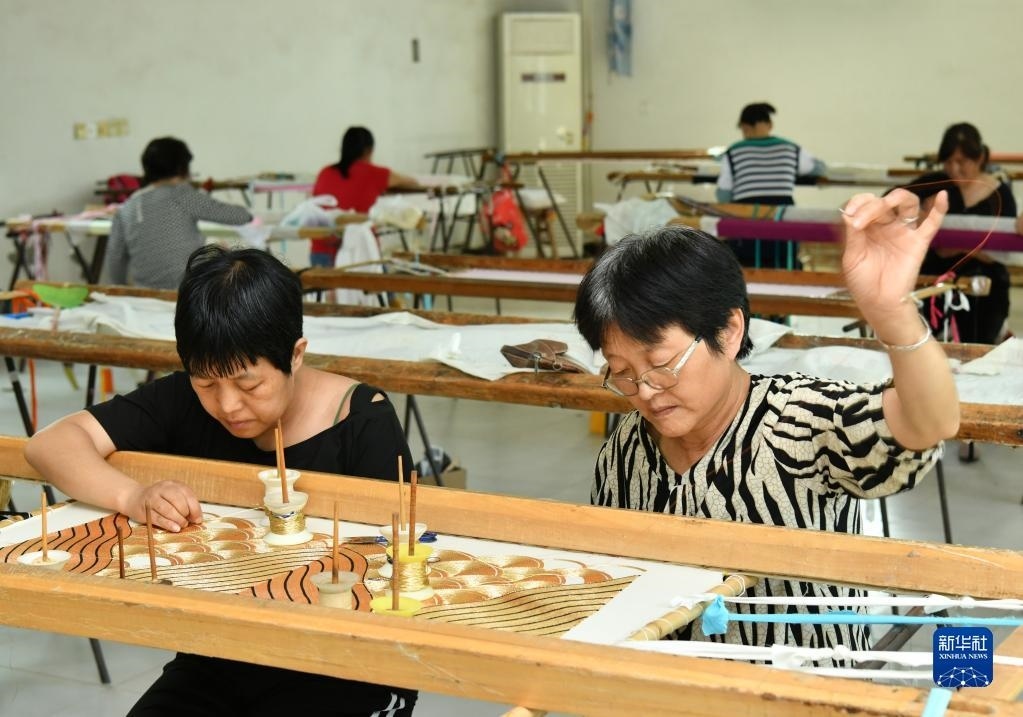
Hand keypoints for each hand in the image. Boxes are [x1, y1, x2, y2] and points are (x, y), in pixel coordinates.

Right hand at [121, 481, 202, 532]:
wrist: (134, 498)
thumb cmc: (159, 500)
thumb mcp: (173, 497)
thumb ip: (185, 505)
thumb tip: (198, 519)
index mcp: (173, 484)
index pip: (187, 494)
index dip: (195, 508)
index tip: (198, 519)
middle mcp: (162, 489)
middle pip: (178, 501)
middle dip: (186, 513)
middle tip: (188, 522)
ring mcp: (152, 498)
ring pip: (168, 509)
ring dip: (178, 519)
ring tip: (182, 525)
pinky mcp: (144, 510)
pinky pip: (158, 518)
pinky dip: (169, 524)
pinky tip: (175, 528)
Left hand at [840, 189, 947, 325]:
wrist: (879, 303)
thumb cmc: (863, 282)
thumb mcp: (852, 257)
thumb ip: (853, 235)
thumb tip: (849, 213)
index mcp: (868, 227)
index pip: (865, 204)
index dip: (857, 203)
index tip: (848, 214)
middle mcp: (886, 226)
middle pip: (883, 203)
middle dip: (870, 207)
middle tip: (859, 222)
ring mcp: (904, 232)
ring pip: (907, 203)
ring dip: (896, 198)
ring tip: (885, 204)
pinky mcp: (919, 242)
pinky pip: (933, 223)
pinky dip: (940, 209)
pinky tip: (942, 196)